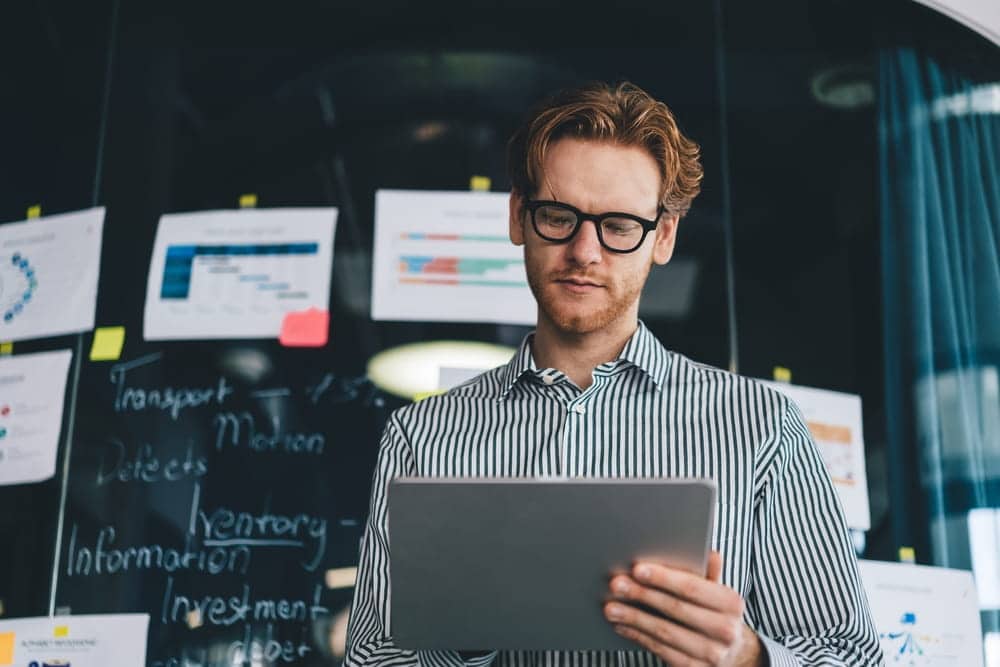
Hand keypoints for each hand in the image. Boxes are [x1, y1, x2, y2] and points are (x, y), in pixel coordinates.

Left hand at [603, 551, 763, 665]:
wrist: (733, 654)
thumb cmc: (717, 613)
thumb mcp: (718, 592)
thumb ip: (709, 572)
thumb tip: (709, 551)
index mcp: (731, 603)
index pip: (692, 588)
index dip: (663, 578)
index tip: (637, 569)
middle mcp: (725, 630)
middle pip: (675, 609)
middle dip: (642, 595)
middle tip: (616, 584)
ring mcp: (711, 654)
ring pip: (664, 632)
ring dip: (634, 618)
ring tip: (611, 607)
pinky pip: (661, 650)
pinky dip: (638, 636)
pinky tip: (622, 625)